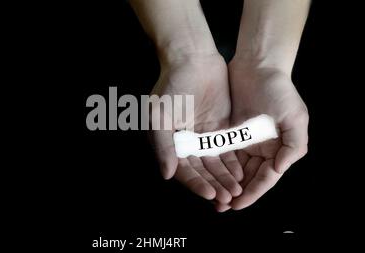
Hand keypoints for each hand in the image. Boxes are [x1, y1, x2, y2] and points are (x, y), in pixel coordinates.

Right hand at [151, 54, 242, 203]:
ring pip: (215, 162)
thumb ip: (162, 146)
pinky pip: (226, 148)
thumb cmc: (170, 86)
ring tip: (236, 190)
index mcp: (169, 143)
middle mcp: (186, 142)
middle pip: (201, 170)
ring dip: (224, 177)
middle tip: (227, 198)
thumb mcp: (159, 117)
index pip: (183, 170)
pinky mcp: (220, 127)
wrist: (191, 58)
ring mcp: (203, 135)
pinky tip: (241, 173)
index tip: (209, 194)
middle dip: (213, 185)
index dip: (195, 183)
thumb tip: (166, 175)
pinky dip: (232, 161)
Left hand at [218, 60, 308, 210]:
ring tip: (211, 197)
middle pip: (247, 178)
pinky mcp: (227, 131)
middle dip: (235, 193)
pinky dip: (215, 166)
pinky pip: (220, 153)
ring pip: (232, 169)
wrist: (258, 65)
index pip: (265, 178)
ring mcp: (243, 141)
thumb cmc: (279, 90)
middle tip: (220, 207)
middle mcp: (260, 149)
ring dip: (223, 183)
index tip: (239, 204)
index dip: (253, 193)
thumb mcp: (295, 117)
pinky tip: (206, 176)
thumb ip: (294, 145)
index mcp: (277, 149)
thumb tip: (280, 170)